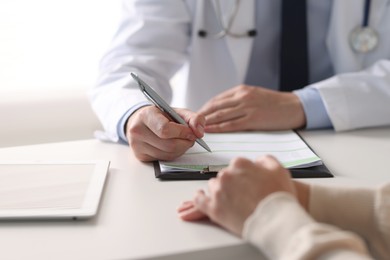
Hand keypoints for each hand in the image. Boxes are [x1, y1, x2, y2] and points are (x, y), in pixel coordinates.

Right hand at [126, 106, 205, 160]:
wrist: (141, 122)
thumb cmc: (161, 116)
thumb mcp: (178, 112)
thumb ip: (193, 118)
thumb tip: (200, 133)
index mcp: (146, 115)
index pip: (165, 129)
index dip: (182, 133)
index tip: (191, 132)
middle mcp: (138, 131)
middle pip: (169, 145)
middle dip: (185, 143)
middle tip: (191, 138)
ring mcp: (137, 145)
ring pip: (168, 154)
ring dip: (181, 149)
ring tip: (182, 140)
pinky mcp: (141, 156)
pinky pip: (164, 159)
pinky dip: (174, 154)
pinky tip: (173, 146)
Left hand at [177, 155, 296, 235]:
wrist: (276, 221)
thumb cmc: (279, 197)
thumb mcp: (279, 170)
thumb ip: (265, 160)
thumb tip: (258, 161)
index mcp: (240, 164)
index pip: (237, 166)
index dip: (244, 175)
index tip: (248, 183)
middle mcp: (226, 175)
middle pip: (225, 176)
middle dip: (233, 184)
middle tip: (244, 195)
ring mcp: (218, 192)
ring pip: (213, 187)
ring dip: (220, 191)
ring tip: (232, 201)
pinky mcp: (213, 209)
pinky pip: (200, 201)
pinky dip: (200, 198)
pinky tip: (201, 197)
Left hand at [198, 85, 305, 132]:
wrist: (294, 107)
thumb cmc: (275, 103)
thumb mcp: (254, 95)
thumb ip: (238, 101)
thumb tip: (221, 110)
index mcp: (241, 90)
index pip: (216, 100)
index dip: (204, 108)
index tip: (195, 116)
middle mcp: (242, 97)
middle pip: (215, 107)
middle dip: (201, 116)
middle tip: (191, 124)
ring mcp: (247, 107)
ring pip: (221, 115)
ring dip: (207, 123)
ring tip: (197, 129)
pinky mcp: (253, 119)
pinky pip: (231, 125)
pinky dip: (219, 128)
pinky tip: (211, 132)